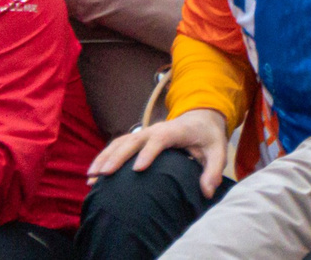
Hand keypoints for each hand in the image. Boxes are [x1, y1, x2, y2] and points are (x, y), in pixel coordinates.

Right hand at [87, 106, 231, 196]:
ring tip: (92, 177)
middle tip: (105, 175)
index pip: (161, 138)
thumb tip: (207, 192)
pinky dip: (104, 157)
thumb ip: (214, 170)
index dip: (149, 152)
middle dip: (117, 156)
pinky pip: (117, 145)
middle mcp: (157, 129)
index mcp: (177, 130)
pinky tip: (93, 175)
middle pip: (134, 140)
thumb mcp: (218, 150)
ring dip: (105, 157)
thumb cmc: (208, 137)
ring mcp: (145, 133)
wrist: (201, 118)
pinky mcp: (138, 139)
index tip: (138, 169)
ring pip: (121, 142)